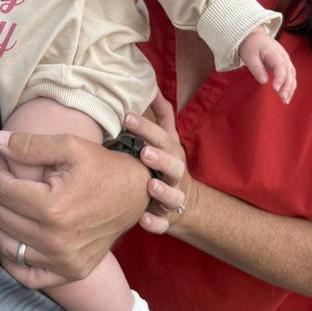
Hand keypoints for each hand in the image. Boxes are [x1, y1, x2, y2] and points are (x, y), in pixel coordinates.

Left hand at [0, 131, 149, 288]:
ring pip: (7, 246)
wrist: (136, 194)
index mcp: (54, 208)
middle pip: (1, 218)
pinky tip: (12, 238)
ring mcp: (64, 262)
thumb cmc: (101, 166)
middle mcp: (57, 241)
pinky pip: (26, 276)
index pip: (4, 191)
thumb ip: (30, 145)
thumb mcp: (69, 146)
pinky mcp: (71, 273)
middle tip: (5, 180)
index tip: (4, 163)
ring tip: (8, 204)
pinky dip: (11, 259)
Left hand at [124, 97, 193, 234]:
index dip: (146, 127)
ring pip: (174, 196)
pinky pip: (163, 224)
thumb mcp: (166, 138)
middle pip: (173, 165)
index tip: (127, 118)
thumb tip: (153, 87)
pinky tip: (143, 219)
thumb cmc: (165, 163)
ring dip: (162, 190)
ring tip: (150, 185)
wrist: (184, 202)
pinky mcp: (167, 219)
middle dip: (160, 158)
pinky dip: (155, 223)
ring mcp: (173, 197)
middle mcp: (175, 174)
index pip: (161, 137)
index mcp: (171, 152)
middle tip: (144, 152)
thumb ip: (161, 114)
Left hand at [239, 29, 295, 103]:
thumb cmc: (251, 46)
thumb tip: (264, 81)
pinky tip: (287, 95)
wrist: (254, 36)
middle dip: (287, 86)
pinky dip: (290, 85)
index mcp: (274, 53)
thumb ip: (256, 68)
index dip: (280, 78)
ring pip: (292, 75)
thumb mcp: (249, 56)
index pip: (281, 67)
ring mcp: (285, 60)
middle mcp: (283, 56)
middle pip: (289, 73)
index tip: (275, 89)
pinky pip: (290, 76)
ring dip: (290, 88)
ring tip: (285, 100)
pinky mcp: (285, 64)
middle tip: (282, 98)